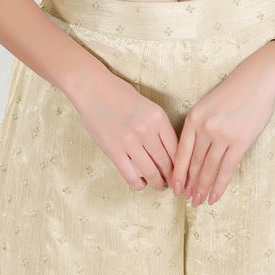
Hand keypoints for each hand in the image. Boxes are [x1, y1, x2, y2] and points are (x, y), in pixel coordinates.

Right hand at [70, 62, 178, 190]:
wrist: (92, 88)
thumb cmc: (119, 94)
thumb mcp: (147, 106)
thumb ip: (158, 126)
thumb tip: (168, 151)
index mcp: (158, 117)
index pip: (177, 148)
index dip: (181, 164)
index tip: (181, 172)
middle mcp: (147, 130)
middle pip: (166, 162)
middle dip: (171, 177)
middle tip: (173, 183)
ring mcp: (130, 141)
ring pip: (151, 172)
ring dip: (158, 183)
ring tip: (159, 185)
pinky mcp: (113, 150)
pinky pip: (130, 176)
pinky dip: (138, 184)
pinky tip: (140, 184)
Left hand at [171, 41, 274, 206]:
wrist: (257, 80)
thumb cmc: (232, 92)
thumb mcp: (207, 105)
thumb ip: (199, 126)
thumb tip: (193, 155)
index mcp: (194, 118)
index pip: (182, 152)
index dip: (178, 172)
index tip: (174, 188)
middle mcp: (205, 127)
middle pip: (195, 163)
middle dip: (190, 184)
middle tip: (187, 199)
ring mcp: (223, 135)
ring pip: (209, 169)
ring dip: (203, 188)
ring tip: (199, 201)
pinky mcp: (240, 141)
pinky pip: (227, 169)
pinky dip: (220, 185)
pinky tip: (215, 196)